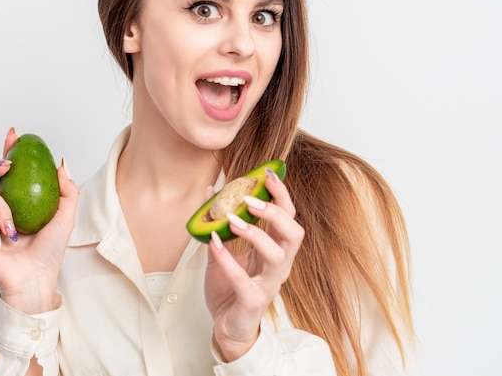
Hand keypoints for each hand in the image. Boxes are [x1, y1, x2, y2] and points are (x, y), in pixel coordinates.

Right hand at [0, 128, 78, 313]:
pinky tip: (5, 238)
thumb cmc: (50, 250)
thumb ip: (66, 189)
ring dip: (2, 208)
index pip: (8, 171)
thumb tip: (61, 163)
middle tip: (7, 165)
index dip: (7, 149)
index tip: (14, 134)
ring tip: (15, 227)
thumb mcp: (65, 215)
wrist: (38, 276)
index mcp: (17, 201)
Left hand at [204, 169, 303, 361]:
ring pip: (277, 255)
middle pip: (293, 233)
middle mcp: (279, 265)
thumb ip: (218, 225)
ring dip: (256, 233)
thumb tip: (208, 192)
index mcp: (275, 249)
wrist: (226, 328)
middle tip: (250, 198)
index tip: (268, 173)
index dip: (282, 194)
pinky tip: (214, 245)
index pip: (288, 217)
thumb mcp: (223, 251)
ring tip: (232, 220)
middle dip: (276, 212)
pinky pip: (244, 281)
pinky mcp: (254, 302)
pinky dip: (228, 261)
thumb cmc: (230, 289)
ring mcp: (269, 284)